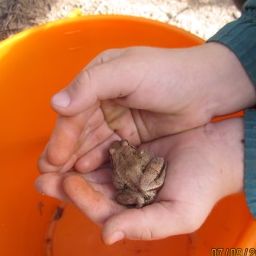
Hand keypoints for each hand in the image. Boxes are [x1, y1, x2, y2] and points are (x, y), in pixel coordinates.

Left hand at [35, 117, 244, 243]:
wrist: (219, 150)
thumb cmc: (203, 185)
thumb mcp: (179, 213)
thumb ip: (144, 226)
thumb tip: (107, 237)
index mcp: (137, 213)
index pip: (103, 211)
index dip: (83, 200)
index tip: (67, 184)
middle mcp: (129, 195)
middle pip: (92, 193)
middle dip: (66, 186)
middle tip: (43, 177)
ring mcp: (128, 172)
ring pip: (93, 173)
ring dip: (71, 168)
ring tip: (49, 161)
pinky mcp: (131, 151)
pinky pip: (104, 152)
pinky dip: (88, 150)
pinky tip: (73, 142)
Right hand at [38, 43, 255, 173]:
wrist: (207, 88)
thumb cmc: (168, 73)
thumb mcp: (129, 72)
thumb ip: (92, 85)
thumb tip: (55, 104)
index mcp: (98, 79)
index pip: (74, 111)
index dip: (62, 136)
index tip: (52, 159)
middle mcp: (104, 100)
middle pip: (79, 131)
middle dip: (64, 153)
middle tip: (48, 178)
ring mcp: (119, 120)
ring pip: (92, 144)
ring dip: (77, 162)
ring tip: (63, 182)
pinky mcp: (133, 137)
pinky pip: (110, 153)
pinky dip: (98, 163)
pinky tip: (88, 175)